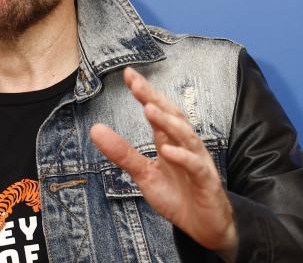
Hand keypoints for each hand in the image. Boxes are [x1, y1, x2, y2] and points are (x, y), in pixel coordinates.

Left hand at [90, 67, 237, 260]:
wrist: (205, 227)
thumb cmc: (177, 196)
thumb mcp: (144, 174)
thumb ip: (122, 153)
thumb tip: (95, 129)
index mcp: (169, 141)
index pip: (158, 110)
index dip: (145, 92)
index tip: (128, 74)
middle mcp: (185, 145)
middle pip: (172, 116)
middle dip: (154, 98)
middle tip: (135, 83)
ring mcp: (198, 161)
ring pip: (185, 135)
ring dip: (167, 122)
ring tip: (148, 108)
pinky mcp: (207, 181)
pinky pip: (196, 166)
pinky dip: (183, 157)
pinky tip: (167, 150)